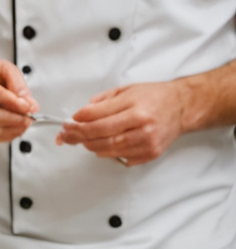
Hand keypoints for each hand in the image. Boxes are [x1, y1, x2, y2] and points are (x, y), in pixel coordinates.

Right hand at [0, 59, 35, 143]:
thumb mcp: (4, 70)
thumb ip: (18, 85)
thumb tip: (30, 105)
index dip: (13, 103)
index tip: (28, 108)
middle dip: (14, 120)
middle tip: (29, 119)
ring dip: (13, 130)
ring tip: (24, 123)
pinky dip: (6, 136)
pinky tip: (14, 128)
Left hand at [58, 81, 189, 165]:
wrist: (181, 107)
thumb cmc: (154, 97)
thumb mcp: (124, 91)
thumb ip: (100, 102)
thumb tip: (79, 116)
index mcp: (135, 108)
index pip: (96, 118)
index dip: (76, 122)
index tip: (67, 123)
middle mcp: (142, 126)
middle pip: (100, 136)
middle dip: (78, 136)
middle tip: (67, 135)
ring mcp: (147, 142)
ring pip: (108, 150)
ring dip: (91, 145)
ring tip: (83, 139)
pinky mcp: (151, 154)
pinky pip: (121, 158)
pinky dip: (108, 152)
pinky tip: (105, 144)